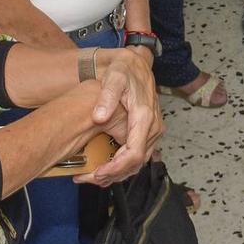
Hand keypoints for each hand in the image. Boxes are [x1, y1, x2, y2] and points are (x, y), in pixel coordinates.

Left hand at [76, 50, 161, 184]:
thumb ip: (106, 97)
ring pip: (139, 162)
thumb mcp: (114, 78)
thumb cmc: (126, 70)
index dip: (117, 168)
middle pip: (137, 162)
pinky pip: (139, 154)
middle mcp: (152, 126)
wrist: (136, 64)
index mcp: (144, 117)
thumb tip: (99, 116)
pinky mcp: (149, 132)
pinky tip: (107, 166)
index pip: (134, 153)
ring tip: (95, 176)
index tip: (98, 173)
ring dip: (118, 173)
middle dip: (114, 175)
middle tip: (90, 178)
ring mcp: (152, 130)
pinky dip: (123, 165)